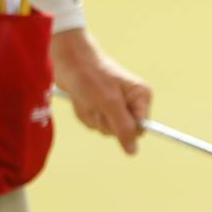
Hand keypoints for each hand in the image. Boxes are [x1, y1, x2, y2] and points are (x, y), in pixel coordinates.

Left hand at [51, 27, 152, 154]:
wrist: (69, 60)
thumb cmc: (91, 77)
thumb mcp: (109, 103)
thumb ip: (123, 127)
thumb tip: (133, 151)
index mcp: (141, 95)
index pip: (140, 128)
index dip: (125, 128)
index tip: (111, 115)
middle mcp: (131, 101)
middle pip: (122, 132)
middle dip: (104, 121)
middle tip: (97, 103)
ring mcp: (114, 104)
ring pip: (105, 128)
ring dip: (92, 117)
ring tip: (88, 98)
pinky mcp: (100, 106)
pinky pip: (94, 123)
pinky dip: (85, 114)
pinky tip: (82, 99)